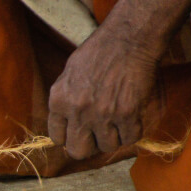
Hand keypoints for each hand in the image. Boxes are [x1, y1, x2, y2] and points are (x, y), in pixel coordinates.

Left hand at [48, 24, 162, 159]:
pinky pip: (130, 138)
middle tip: (97, 136)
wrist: (127, 39)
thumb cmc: (98, 52)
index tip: (78, 132)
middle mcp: (78, 111)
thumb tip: (66, 124)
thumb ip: (65, 101)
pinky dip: (133, 131)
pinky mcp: (128, 113)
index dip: (69, 137)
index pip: (57, 137)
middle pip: (79, 151)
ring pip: (107, 147)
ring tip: (117, 121)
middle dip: (88, 146)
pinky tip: (132, 118)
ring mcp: (103, 114)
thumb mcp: (68, 75)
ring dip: (113, 138)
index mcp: (59, 100)